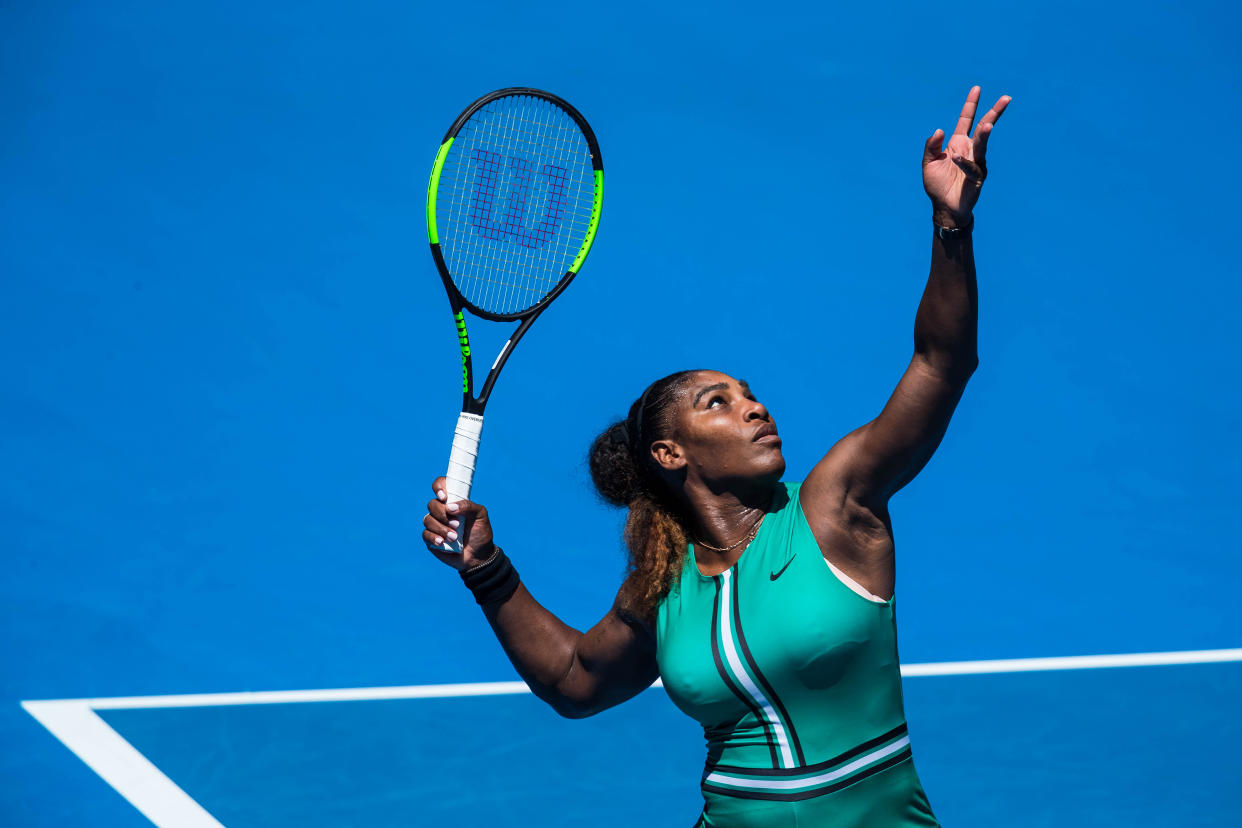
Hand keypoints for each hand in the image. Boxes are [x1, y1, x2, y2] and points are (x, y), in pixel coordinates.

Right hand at [422, 476, 495, 570]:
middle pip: (432, 504)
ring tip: (454, 538)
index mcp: (453, 501)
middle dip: (442, 514)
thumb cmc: (480, 532)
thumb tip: (450, 506)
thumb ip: (468, 506)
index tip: (444, 497)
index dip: (438, 487)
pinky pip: (425, 534)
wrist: (479, 556)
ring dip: (441, 528)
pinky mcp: (431, 538)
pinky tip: (442, 542)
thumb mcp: (481, 515)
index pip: (440, 486)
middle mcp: (442, 511)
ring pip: (428, 519)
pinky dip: (433, 537)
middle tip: (457, 524)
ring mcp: (435, 524)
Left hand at [923, 86, 1010, 227]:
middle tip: (1006, 98)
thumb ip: (931, 147)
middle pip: (984, 128)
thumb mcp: (929, 163)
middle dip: (994, 113)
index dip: (970, 105)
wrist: (945, 208)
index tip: (977, 88)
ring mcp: (977, 163)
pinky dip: (963, 163)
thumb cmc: (937, 185)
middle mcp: (970, 150)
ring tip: (988, 125)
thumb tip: (939, 130)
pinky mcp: (978, 177)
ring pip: (982, 146)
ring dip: (984, 135)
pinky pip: (972, 167)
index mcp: (958, 143)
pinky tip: (956, 159)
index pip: (966, 120)